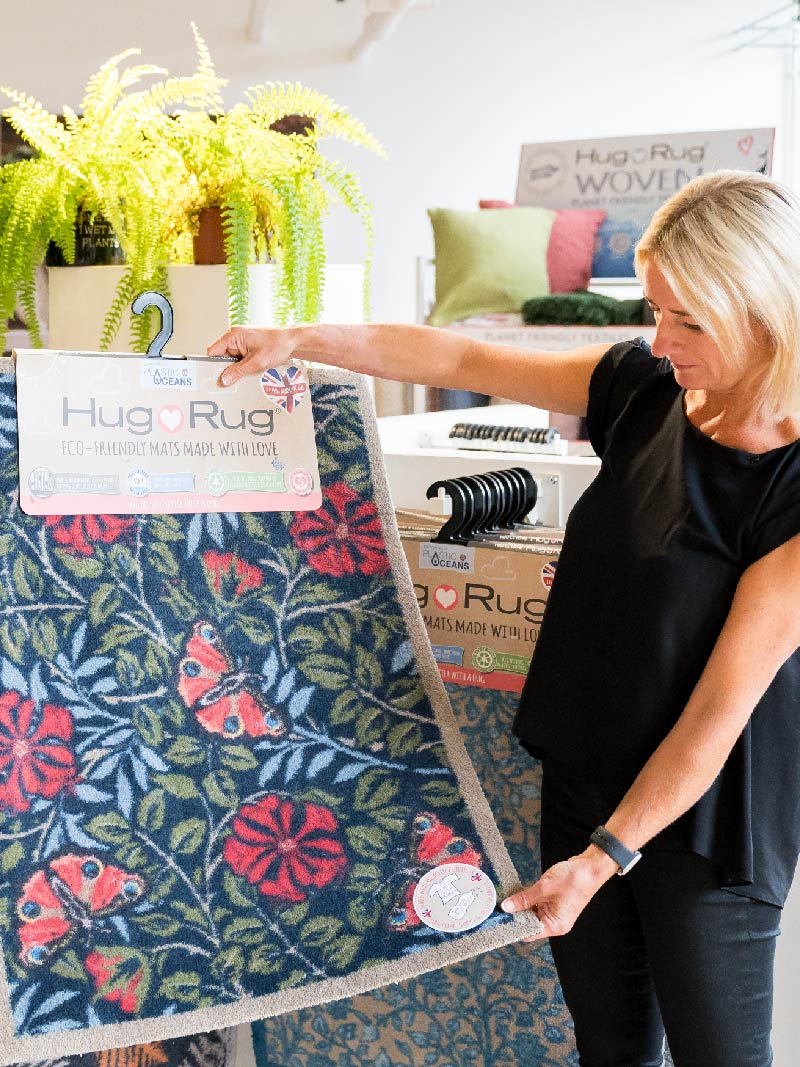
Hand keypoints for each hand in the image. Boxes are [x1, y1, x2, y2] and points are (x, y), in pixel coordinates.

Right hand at [207, 327, 298, 387]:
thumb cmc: (278, 344)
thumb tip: (223, 380)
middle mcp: (235, 338)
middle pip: (221, 358)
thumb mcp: (256, 361)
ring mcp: (241, 343)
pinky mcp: (248, 348)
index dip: (212, 365)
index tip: (214, 378)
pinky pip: (239, 360)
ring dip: (236, 370)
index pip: (212, 352)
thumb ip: (238, 371)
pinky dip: (243, 368)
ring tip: (244, 377)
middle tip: (230, 383)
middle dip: (226, 370)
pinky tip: (249, 374)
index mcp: (233, 336)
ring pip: (231, 361)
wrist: (294, 341)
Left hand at [501, 849, 617, 940]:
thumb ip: (524, 898)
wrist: (590, 866)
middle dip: (515, 914)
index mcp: (555, 925)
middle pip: (530, 922)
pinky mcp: (554, 902)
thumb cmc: (573, 879)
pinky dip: (528, 899)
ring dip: (520, 905)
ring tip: (503, 899)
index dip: (513, 926)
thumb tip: (506, 907)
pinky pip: (537, 903)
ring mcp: (555, 911)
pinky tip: (515, 893)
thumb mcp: (544, 888)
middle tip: (496, 907)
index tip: (497, 920)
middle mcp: (555, 922)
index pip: (529, 932)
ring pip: (532, 912)